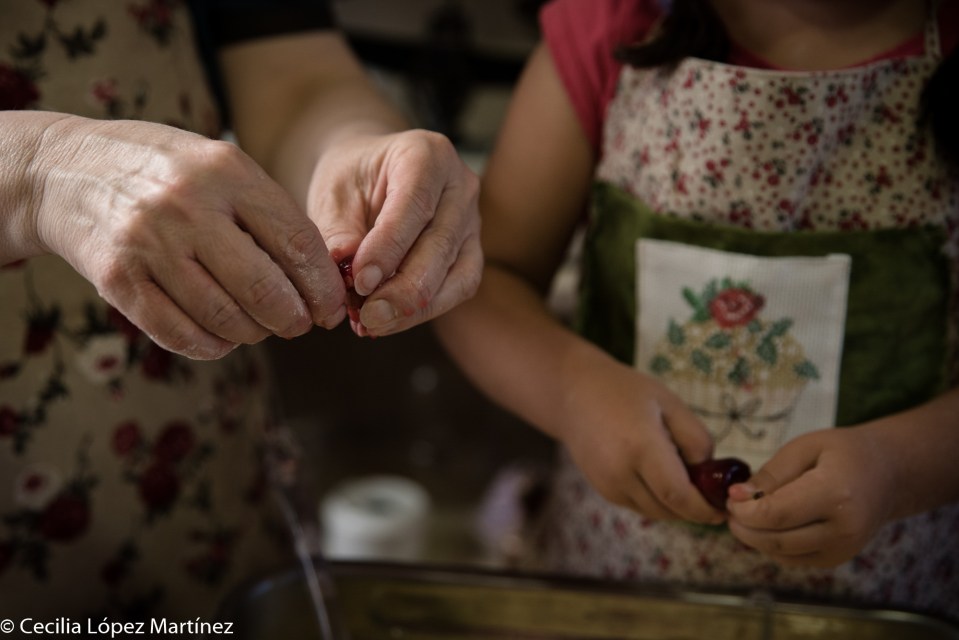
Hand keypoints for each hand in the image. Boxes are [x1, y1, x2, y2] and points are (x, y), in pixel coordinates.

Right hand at [33, 116, 345, 358]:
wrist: (65, 170)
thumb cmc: (164, 171)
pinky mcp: (118, 279)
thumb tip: (321, 278)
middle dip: (295, 320)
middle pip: (265, 290)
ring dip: (254, 334)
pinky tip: (222, 338)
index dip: (323, 287)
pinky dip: (212, 346)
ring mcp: (150, 244)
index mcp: (227, 171)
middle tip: (300, 325)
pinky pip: (180, 334)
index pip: (297, 243)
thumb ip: (268, 212)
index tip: (332, 308)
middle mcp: (189, 206)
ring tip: (259, 327)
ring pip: (226, 319)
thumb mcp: (220, 165)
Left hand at [307, 129, 480, 335]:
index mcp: (428, 155)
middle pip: (441, 244)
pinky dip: (425, 310)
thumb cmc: (353, 178)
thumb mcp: (334, 192)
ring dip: (416, 307)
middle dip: (404, 289)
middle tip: (368, 317)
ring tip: (375, 324)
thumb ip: (338, 229)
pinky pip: (459, 287)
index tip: (360, 282)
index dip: (388, 248)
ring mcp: (473, 221)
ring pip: (458, 273)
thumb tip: (344, 268)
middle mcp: (461, 186)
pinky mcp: (471, 251)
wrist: (371, 176)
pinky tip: (391, 322)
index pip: (414, 205)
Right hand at [558, 356, 722, 523]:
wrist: (573, 394)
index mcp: (641, 447)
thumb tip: (708, 475)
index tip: (723, 510)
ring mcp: (608, 486)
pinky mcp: (603, 491)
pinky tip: (659, 475)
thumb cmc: (625, 392)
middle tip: (710, 492)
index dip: (704, 509)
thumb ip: (696, 439)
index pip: (678, 495)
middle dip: (694, 509)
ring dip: (675, 506)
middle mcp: (621, 473)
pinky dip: (657, 500)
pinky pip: (639, 506)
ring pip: (655, 512)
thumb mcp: (669, 404)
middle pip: (669, 509)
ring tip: (683, 477)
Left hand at [726, 425, 894, 566]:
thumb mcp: (805, 447)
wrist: (888, 474)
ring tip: (744, 515)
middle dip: (744, 527)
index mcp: (836, 493)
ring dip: (754, 538)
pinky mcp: (837, 559)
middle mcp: (843, 527)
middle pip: (777, 539)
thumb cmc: (843, 453)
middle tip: (731, 508)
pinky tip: (766, 526)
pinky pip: (793, 559)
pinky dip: (772, 545)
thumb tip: (737, 496)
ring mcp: (843, 548)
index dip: (746, 510)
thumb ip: (771, 474)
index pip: (778, 513)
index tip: (731, 497)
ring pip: (783, 553)